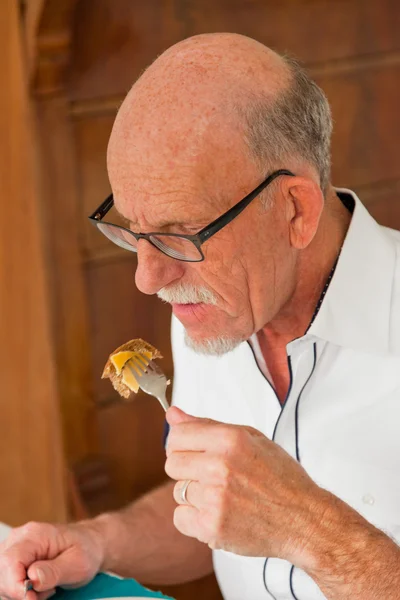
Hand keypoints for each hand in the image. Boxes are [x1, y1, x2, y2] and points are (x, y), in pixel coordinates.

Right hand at [0, 520, 104, 599]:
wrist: (90, 544)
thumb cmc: (86, 550)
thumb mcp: (78, 563)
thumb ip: (54, 571)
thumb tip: (32, 577)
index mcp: (35, 534)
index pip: (10, 561)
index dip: (16, 585)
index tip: (32, 598)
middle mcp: (20, 538)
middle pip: (3, 572)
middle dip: (20, 591)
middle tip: (45, 592)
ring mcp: (15, 548)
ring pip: (3, 580)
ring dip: (21, 591)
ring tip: (46, 586)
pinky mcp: (15, 559)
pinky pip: (8, 581)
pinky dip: (21, 589)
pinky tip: (39, 585)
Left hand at [165, 407, 326, 563]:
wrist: (304, 520)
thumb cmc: (281, 478)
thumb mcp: (250, 438)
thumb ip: (207, 425)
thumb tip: (173, 414)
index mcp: (229, 439)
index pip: (176, 435)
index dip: (182, 444)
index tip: (192, 452)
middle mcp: (219, 465)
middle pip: (172, 464)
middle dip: (187, 470)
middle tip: (212, 477)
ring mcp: (214, 497)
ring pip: (178, 492)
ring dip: (195, 496)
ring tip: (223, 497)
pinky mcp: (212, 526)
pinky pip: (180, 518)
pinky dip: (195, 520)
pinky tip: (218, 514)